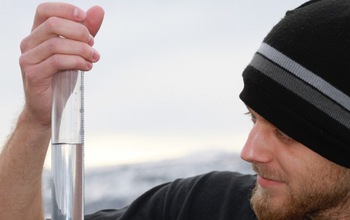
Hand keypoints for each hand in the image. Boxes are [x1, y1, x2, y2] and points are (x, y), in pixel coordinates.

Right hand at [19, 2, 103, 127]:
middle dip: (79, 32)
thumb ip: (85, 31)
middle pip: (53, 24)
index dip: (65, 9)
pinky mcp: (33, 74)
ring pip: (57, 43)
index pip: (45, 10)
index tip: (84, 17)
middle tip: (92, 44)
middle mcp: (29, 44)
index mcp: (37, 34)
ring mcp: (28, 59)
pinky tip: (87, 67)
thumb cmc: (62, 77)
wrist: (49, 107)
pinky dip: (77, 62)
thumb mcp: (76, 51)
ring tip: (93, 58)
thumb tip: (98, 10)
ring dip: (82, 49)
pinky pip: (57, 61)